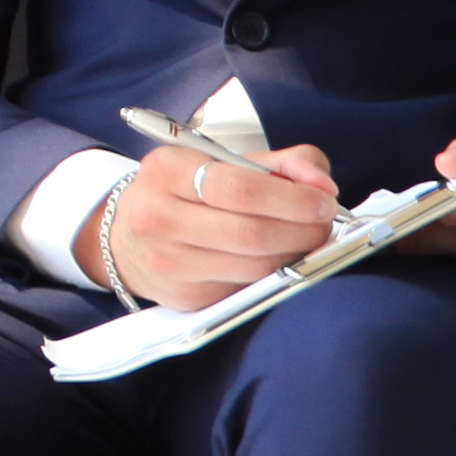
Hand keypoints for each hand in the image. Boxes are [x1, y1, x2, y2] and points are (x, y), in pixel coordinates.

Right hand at [89, 139, 341, 310]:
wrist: (132, 235)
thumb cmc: (192, 193)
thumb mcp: (231, 163)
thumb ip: (287, 164)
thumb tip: (323, 185)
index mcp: (167, 170)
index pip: (240, 188)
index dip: (293, 199)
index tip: (324, 203)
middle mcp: (158, 215)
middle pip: (251, 232)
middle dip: (302, 231)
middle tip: (324, 226)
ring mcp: (166, 259)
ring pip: (253, 266)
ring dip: (294, 256)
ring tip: (306, 242)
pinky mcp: (182, 293)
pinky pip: (245, 288)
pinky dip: (273, 276)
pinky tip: (280, 261)